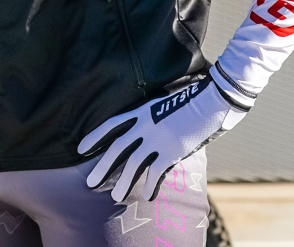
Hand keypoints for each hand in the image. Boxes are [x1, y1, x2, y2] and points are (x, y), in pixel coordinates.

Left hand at [78, 76, 248, 201]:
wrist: (212, 99)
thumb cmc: (192, 97)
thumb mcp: (166, 102)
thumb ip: (153, 115)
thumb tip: (146, 127)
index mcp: (142, 110)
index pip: (112, 124)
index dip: (95, 136)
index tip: (81, 149)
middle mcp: (146, 124)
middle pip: (118, 148)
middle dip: (103, 166)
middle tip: (90, 182)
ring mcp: (158, 138)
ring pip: (133, 164)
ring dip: (123, 182)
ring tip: (114, 196)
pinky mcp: (172, 150)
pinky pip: (156, 172)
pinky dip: (150, 185)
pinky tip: (147, 196)